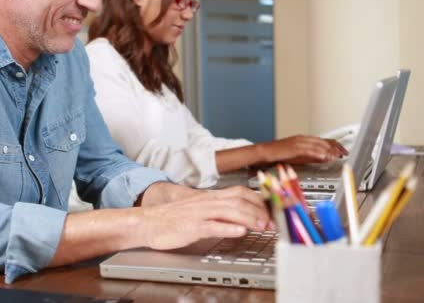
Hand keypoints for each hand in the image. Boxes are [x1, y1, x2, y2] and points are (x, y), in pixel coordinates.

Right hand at [139, 186, 270, 249]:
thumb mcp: (200, 211)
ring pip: (229, 211)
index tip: (274, 209)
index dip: (259, 200)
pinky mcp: (191, 227)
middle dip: (260, 210)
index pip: (241, 192)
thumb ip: (220, 212)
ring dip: (249, 218)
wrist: (148, 221)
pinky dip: (228, 228)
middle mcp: (207, 202)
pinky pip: (212, 226)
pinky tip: (240, 232)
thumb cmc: (174, 218)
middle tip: (274, 222)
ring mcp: (200, 214)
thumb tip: (242, 218)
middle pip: (239, 201)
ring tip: (263, 226)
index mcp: (211, 198)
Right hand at [260, 135, 347, 163]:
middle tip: (344, 153)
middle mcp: (303, 138)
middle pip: (323, 141)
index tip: (343, 150)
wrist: (266, 152)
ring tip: (337, 155)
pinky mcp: (295, 148)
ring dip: (329, 150)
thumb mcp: (299, 155)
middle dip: (335, 147)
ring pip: (318, 145)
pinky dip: (318, 153)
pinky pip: (309, 150)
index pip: (323, 140)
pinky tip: (325, 156)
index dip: (335, 145)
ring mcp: (299, 142)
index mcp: (304, 139)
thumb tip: (324, 157)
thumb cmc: (279, 154)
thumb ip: (311, 155)